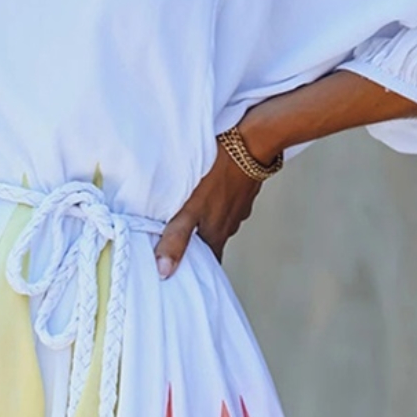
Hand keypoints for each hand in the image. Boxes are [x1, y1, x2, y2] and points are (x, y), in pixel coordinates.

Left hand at [154, 140, 263, 278]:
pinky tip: (206, 193)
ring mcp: (238, 207)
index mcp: (217, 235)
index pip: (209, 264)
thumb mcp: (189, 209)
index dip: (198, 270)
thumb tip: (164, 272)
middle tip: (181, 243)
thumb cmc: (218, 174)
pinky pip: (225, 203)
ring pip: (218, 222)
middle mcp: (229, 225)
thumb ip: (176, 239)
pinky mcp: (241, 190)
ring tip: (188, 217)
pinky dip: (215, 203)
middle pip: (211, 243)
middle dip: (197, 245)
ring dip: (205, 222)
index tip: (186, 274)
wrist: (252, 142)